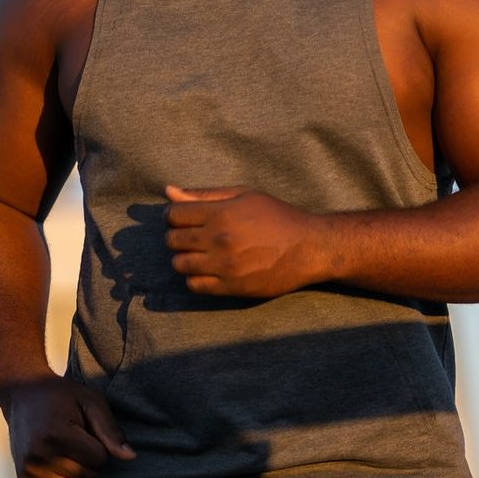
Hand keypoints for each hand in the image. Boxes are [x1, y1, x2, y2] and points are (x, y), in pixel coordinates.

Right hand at [3, 375, 134, 477]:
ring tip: (73, 448)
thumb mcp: (92, 402)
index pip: (99, 459)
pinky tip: (63, 458)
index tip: (91, 430)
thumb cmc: (64, 396)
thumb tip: (131, 458)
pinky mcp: (24, 477)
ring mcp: (28, 469)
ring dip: (81, 473)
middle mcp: (38, 456)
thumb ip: (111, 431)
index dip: (102, 446)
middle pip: (86, 476)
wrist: (23, 395)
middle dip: (93, 461)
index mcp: (56, 435)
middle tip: (83, 439)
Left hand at [164, 185, 324, 297]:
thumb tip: (168, 190)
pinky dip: (196, 277)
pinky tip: (211, 269)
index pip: (173, 214)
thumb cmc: (278, 216)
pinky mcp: (232, 287)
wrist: (310, 247)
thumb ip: (205, 194)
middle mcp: (219, 239)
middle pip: (173, 240)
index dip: (175, 215)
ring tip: (202, 253)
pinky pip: (194, 285)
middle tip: (196, 236)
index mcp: (221, 213)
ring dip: (186, 258)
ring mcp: (225, 265)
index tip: (185, 218)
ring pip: (179, 264)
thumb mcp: (245, 196)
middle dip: (179, 236)